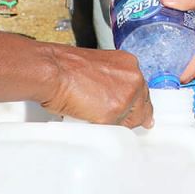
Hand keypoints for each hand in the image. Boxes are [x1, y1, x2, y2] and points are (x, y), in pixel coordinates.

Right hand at [32, 42, 153, 126]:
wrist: (53, 70)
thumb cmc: (66, 67)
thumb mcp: (99, 66)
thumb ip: (113, 80)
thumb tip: (113, 95)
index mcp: (129, 64)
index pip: (141, 90)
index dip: (137, 104)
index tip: (139, 114)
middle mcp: (133, 78)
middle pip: (142, 107)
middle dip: (130, 116)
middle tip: (114, 120)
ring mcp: (126, 96)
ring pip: (129, 121)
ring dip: (113, 122)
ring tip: (92, 114)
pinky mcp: (114, 112)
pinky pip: (114, 129)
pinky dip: (102, 128)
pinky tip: (89, 118)